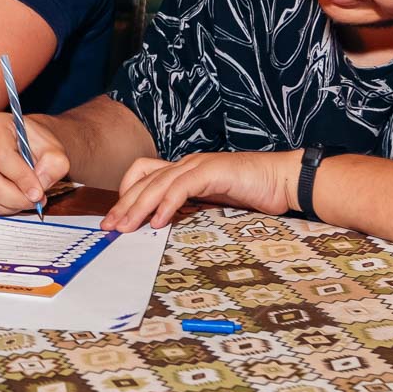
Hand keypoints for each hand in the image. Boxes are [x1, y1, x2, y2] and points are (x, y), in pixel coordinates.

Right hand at [0, 112, 69, 214]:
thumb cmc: (37, 145)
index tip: (38, 193)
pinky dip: (4, 207)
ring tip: (30, 198)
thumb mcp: (54, 149)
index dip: (20, 178)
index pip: (1, 156)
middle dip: (16, 198)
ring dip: (12, 205)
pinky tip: (17, 197)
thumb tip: (39, 185)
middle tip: (37, 201)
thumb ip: (53, 165)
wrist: (26, 145)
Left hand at [102, 151, 298, 230]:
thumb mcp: (213, 202)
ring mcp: (199, 165)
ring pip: (157, 184)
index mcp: (185, 170)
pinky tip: (157, 222)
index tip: (116, 219)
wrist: (283, 181)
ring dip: (138, 206)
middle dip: (123, 205)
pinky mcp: (212, 171)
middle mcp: (187, 164)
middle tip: (109, 227)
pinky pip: (182, 187)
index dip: (126, 194)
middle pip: (144, 181)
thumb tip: (166, 224)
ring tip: (125, 227)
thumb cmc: (252, 193)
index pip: (144, 175)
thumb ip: (192, 206)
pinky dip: (166, 204)